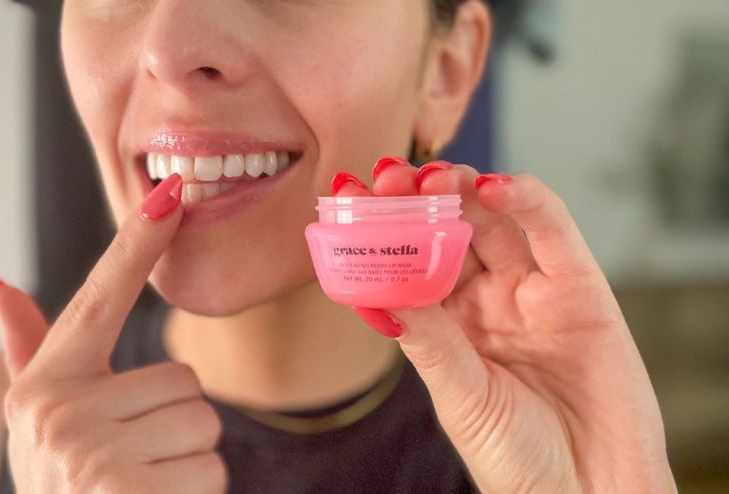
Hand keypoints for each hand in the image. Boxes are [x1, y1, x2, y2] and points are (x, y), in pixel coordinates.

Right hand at [0, 175, 226, 493]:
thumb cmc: (59, 483)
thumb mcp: (35, 418)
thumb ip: (29, 347)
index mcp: (46, 385)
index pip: (97, 298)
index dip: (135, 243)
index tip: (169, 192)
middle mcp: (59, 414)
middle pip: (184, 383)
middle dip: (176, 425)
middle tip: (139, 458)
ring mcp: (89, 455)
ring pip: (203, 425)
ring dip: (189, 462)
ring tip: (145, 483)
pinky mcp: (125, 493)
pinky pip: (210, 472)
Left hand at [339, 159, 675, 492]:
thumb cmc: (516, 457)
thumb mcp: (460, 396)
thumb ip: (428, 342)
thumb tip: (377, 291)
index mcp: (448, 323)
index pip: (410, 259)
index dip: (382, 226)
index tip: (348, 194)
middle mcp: (488, 299)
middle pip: (449, 230)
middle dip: (417, 198)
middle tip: (388, 175)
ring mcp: (533, 291)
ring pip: (495, 222)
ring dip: (464, 189)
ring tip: (433, 176)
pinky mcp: (581, 290)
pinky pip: (554, 233)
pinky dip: (528, 202)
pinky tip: (494, 186)